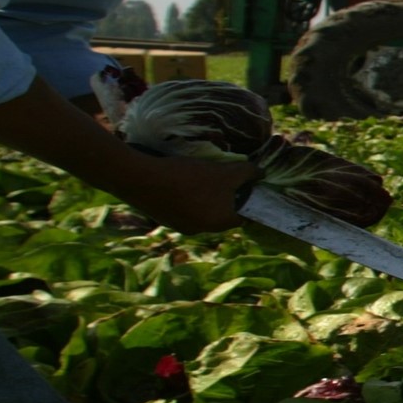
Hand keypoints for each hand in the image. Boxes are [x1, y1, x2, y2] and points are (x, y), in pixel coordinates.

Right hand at [86, 151, 257, 233]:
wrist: (140, 179)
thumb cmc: (189, 177)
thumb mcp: (224, 172)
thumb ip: (247, 174)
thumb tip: (261, 174)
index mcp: (219, 223)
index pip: (244, 217)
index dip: (250, 201)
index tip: (249, 187)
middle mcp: (202, 230)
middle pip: (223, 214)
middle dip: (228, 198)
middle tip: (227, 178)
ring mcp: (181, 226)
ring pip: (203, 211)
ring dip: (207, 197)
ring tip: (204, 176)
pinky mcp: (165, 218)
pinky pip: (185, 208)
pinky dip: (189, 197)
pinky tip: (183, 180)